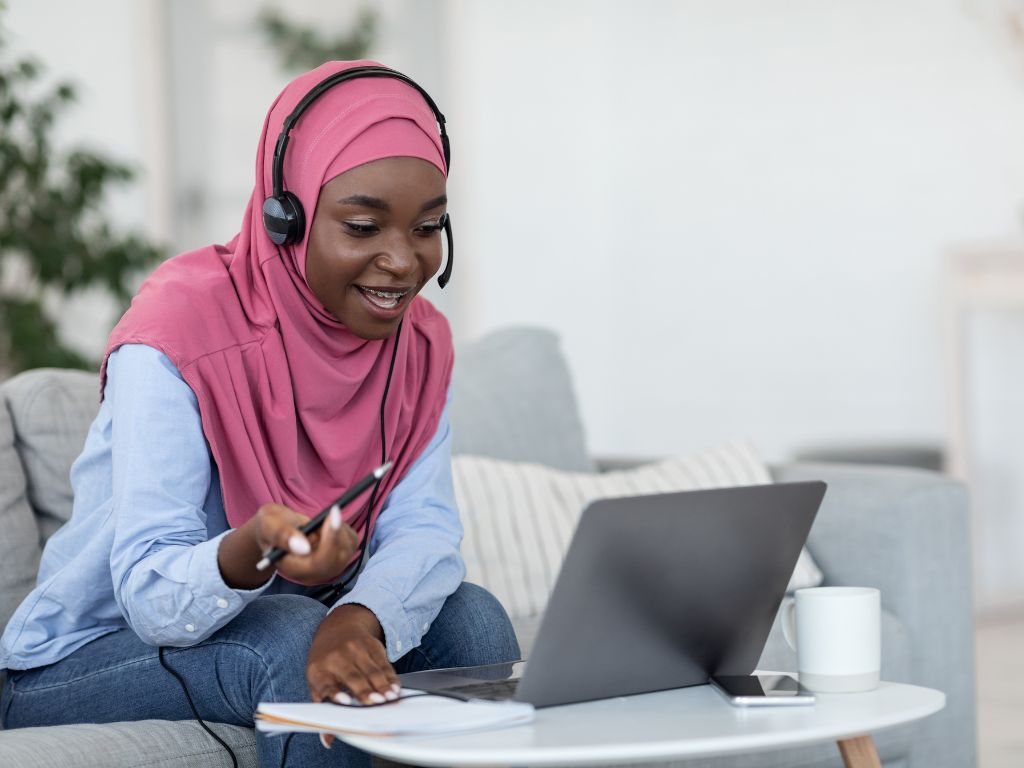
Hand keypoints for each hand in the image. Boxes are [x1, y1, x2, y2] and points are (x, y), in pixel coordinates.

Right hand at [218, 503, 358, 589]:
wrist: (278, 528)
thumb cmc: (271, 526)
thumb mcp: (269, 524)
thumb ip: (282, 535)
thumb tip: (303, 547)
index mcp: (294, 568)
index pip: (319, 564)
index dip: (330, 542)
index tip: (331, 515)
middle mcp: (313, 572)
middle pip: (337, 559)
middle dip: (338, 532)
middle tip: (333, 511)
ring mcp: (328, 565)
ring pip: (347, 549)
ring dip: (340, 528)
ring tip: (322, 519)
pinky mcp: (339, 555)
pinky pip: (351, 541)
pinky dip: (344, 527)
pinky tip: (329, 524)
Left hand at [306, 605, 399, 747]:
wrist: (337, 628)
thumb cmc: (326, 662)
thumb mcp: (317, 681)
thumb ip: (324, 708)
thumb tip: (328, 741)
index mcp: (318, 670)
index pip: (325, 684)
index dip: (335, 694)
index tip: (345, 702)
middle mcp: (336, 657)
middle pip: (352, 676)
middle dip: (366, 690)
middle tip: (377, 703)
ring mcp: (355, 647)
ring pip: (371, 670)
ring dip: (382, 684)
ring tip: (390, 697)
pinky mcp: (371, 644)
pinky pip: (383, 663)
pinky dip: (390, 676)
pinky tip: (395, 687)